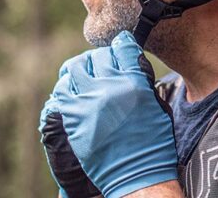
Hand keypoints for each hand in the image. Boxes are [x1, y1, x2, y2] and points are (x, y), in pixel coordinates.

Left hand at [39, 31, 177, 197]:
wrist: (137, 174)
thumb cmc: (153, 140)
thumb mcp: (156, 102)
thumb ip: (140, 77)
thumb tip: (126, 60)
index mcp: (135, 82)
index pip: (123, 45)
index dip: (121, 43)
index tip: (120, 45)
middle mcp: (111, 87)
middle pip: (98, 55)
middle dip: (100, 58)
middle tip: (101, 66)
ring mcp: (90, 102)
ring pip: (75, 68)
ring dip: (80, 68)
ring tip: (83, 75)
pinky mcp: (74, 118)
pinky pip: (62, 91)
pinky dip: (66, 86)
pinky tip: (73, 91)